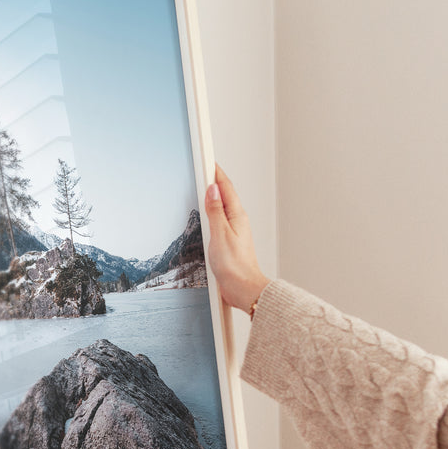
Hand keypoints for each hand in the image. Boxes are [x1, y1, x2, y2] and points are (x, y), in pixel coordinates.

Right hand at [204, 165, 270, 312]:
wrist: (243, 289)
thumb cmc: (235, 266)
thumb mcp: (220, 235)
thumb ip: (215, 211)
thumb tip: (212, 190)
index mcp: (237, 216)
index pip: (225, 187)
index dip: (216, 172)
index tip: (208, 160)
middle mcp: (237, 221)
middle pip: (225, 195)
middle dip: (214, 180)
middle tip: (204, 167)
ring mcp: (233, 232)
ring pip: (222, 207)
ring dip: (213, 196)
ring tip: (204, 185)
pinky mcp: (229, 242)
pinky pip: (219, 220)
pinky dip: (212, 212)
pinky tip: (207, 214)